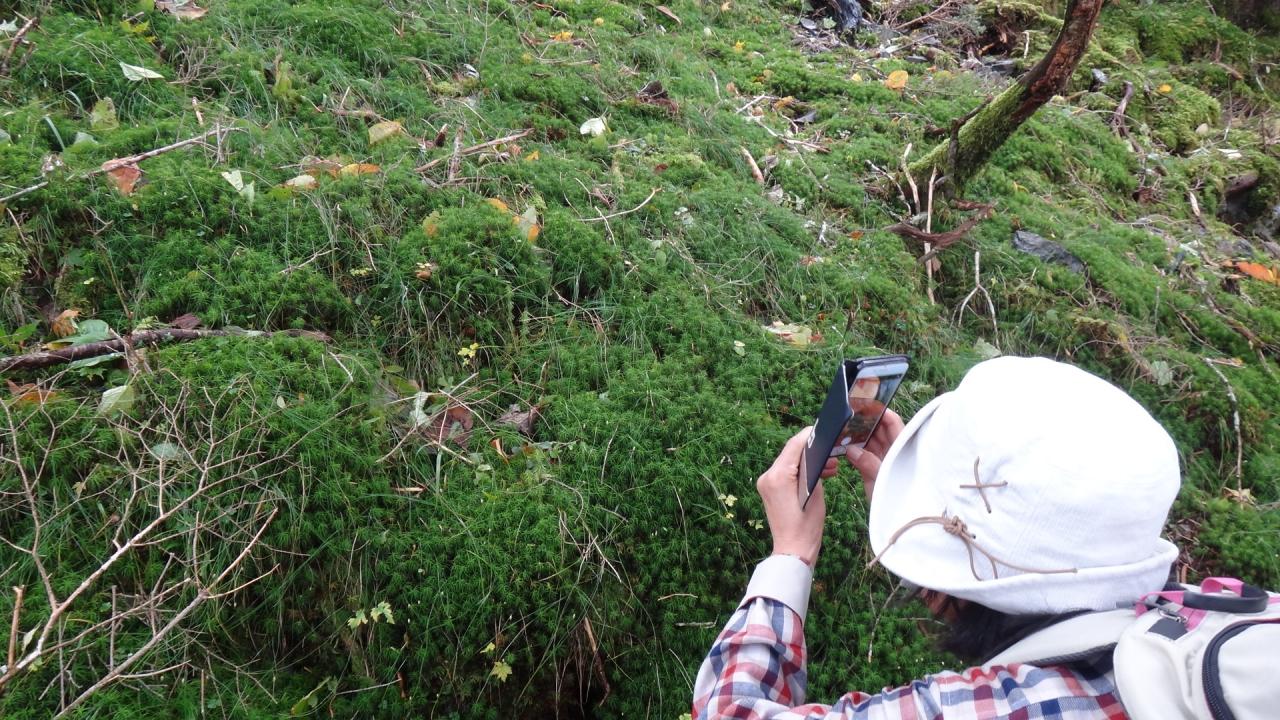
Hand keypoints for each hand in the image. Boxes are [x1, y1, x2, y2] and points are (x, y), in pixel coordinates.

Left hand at [756, 427, 837, 566]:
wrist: (793, 550)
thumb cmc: (806, 527)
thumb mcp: (816, 495)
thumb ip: (814, 470)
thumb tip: (817, 455)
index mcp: (778, 477)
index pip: (794, 446)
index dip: (809, 435)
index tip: (823, 429)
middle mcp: (768, 477)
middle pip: (790, 452)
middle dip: (811, 449)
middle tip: (833, 450)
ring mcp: (766, 483)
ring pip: (789, 462)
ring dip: (808, 460)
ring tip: (831, 465)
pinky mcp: (769, 489)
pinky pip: (786, 473)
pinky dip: (801, 471)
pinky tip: (819, 473)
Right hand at [843, 409, 903, 499]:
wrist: (897, 522)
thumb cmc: (898, 500)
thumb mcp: (883, 480)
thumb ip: (869, 463)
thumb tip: (851, 450)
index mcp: (901, 448)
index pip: (893, 423)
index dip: (881, 412)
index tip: (865, 405)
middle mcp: (893, 451)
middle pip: (879, 430)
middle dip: (865, 422)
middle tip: (848, 415)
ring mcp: (883, 460)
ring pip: (870, 442)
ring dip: (857, 436)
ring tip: (843, 428)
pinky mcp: (873, 470)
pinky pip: (862, 454)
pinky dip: (854, 450)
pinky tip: (842, 445)